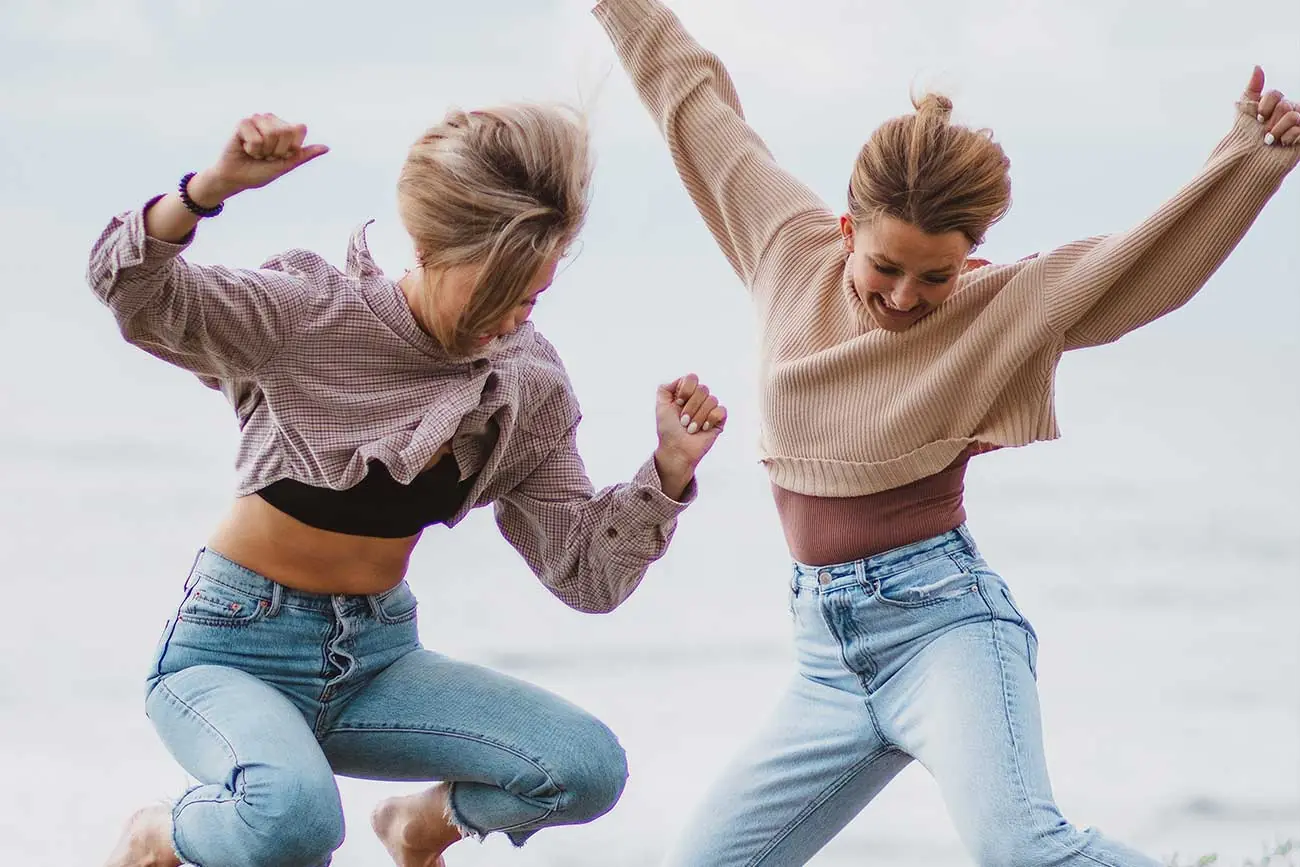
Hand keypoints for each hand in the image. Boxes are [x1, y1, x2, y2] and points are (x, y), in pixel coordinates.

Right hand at [192, 113, 329, 204]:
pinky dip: (252, 149)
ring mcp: (258, 119)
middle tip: (266, 156)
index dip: (291, 148)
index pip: (299, 128)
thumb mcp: (286, 166)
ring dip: (264, 151)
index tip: (281, 156)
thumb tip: (327, 147)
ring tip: (256, 152)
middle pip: (285, 132)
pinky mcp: (243, 123)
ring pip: (271, 134)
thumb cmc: (260, 172)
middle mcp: (273, 121)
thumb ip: (303, 155)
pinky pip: (256, 138)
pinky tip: (245, 149)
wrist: (236, 178)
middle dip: (277, 151)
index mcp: (286, 129)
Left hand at [653, 374, 727, 497]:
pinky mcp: (719, 420)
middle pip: (702, 389)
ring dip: (698, 417)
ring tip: (691, 429)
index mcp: (686, 393)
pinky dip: (710, 420)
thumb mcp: (661, 406)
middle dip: (690, 407)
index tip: (677, 404)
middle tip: (683, 421)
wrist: (676, 450)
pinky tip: (704, 429)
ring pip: (711, 400)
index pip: (692, 378)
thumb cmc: (668, 430)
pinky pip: (721, 410)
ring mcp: (709, 409)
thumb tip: (681, 379)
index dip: (685, 391)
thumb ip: (665, 388)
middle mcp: (699, 399)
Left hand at [1245, 66, 1298, 146]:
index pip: (1275, 94)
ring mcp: (1298, 125)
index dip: (1264, 106)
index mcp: (1277, 105)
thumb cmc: (1246, 138)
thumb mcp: (1246, 111)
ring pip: (1294, 116)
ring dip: (1277, 131)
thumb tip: (1257, 66)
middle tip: (1264, 133)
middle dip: (1270, 121)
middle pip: (1285, 105)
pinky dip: (1289, 137)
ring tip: (1270, 141)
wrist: (1248, 162)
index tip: (1257, 118)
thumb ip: (1252, 89)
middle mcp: (1290, 112)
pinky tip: (1283, 144)